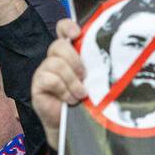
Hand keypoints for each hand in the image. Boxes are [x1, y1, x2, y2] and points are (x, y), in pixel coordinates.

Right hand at [31, 18, 88, 150]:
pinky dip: (62, 89)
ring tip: (80, 94)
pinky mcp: (37, 85)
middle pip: (59, 45)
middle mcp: (55, 59)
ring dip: (71, 80)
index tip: (77, 34)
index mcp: (70, 53)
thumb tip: (116, 55)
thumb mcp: (96, 81)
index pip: (63, 29)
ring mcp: (44, 71)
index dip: (67, 26)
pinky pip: (48, 79)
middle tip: (85, 76)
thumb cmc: (87, 103)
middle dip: (75, 61)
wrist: (74, 128)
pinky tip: (69, 99)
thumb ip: (98, 66)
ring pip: (55, 63)